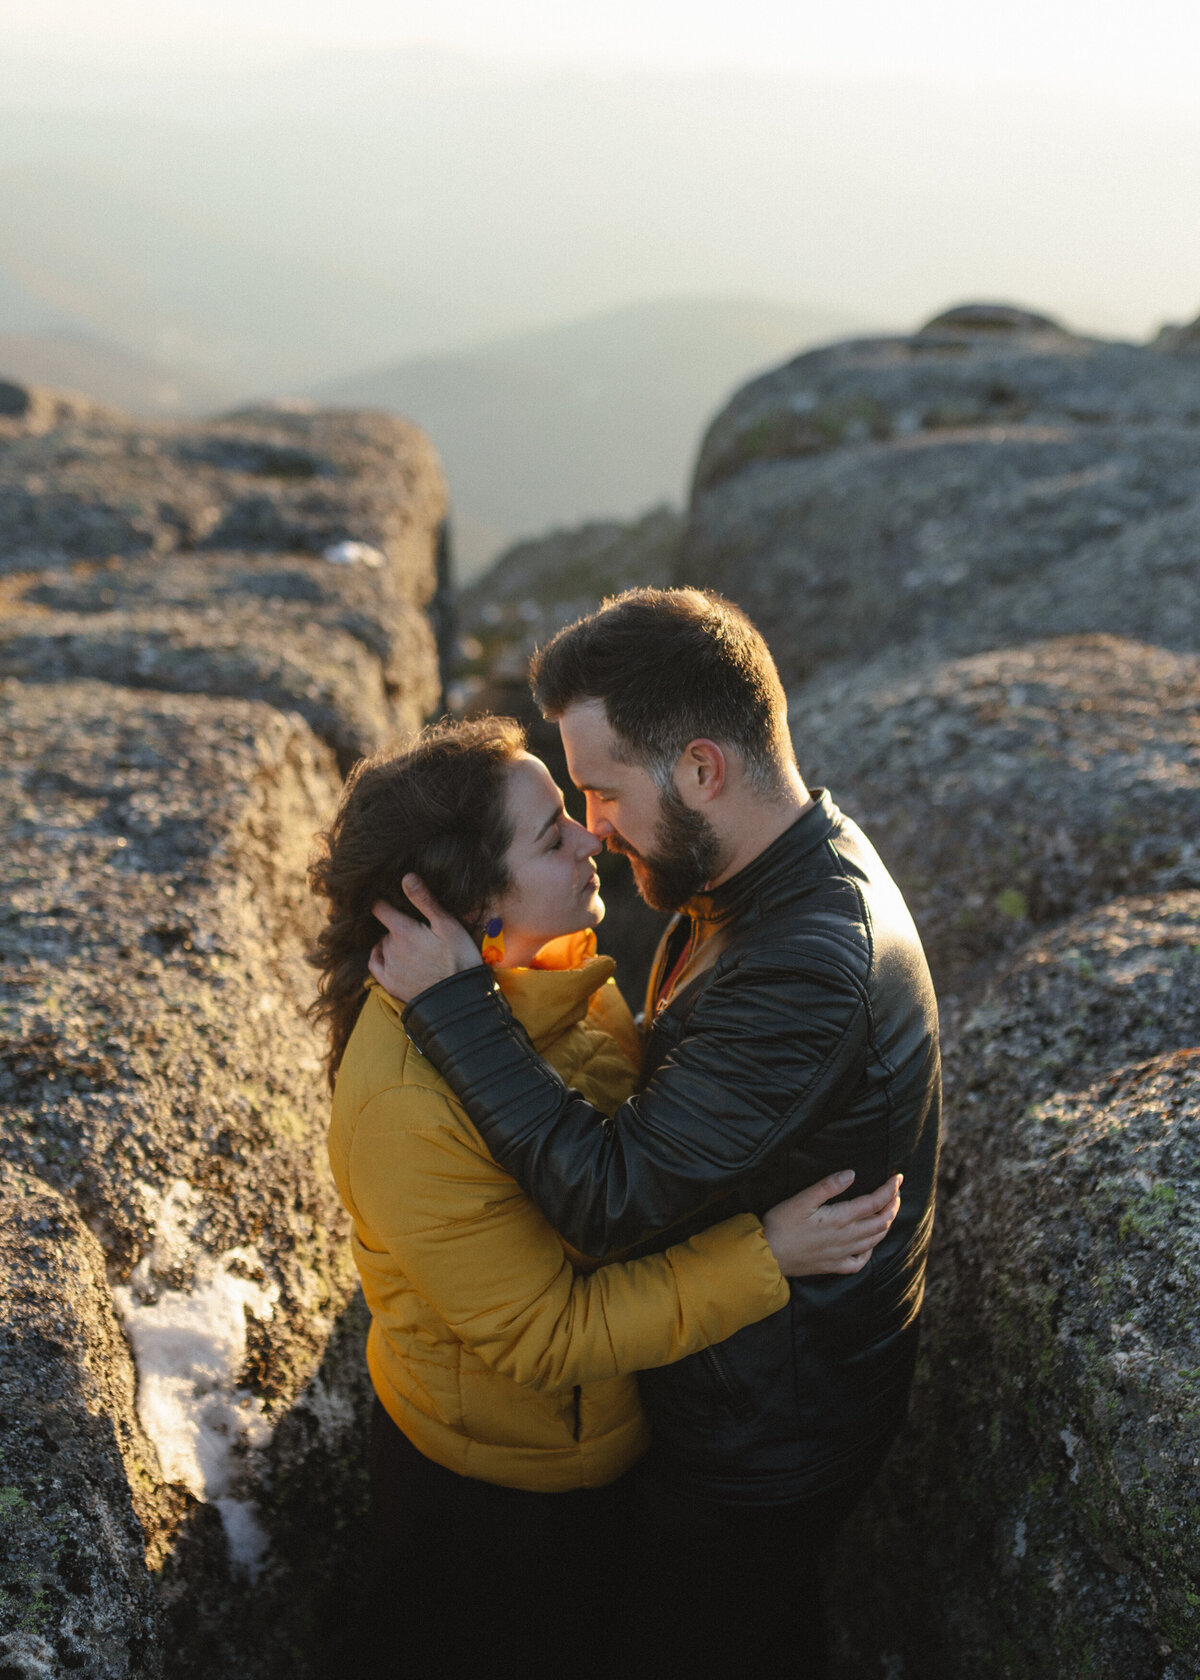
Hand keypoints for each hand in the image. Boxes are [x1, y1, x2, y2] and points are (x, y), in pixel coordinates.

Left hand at [368, 876, 481, 1002]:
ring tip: (414, 948)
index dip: (383, 902)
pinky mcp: (390, 984)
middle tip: (418, 932)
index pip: (379, 908)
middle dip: (397, 927)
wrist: (459, 997)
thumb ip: (424, 901)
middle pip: (385, 929)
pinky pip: (375, 965)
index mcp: (403, 930)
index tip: (389, 900)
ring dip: (393, 944)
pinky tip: (392, 957)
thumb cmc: (459, 957)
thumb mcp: (446, 924)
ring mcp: (389, 967)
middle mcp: (390, 948)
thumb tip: (406, 877)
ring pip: (383, 946)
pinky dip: (380, 957)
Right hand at [761, 1171, 901, 1277]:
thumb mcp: (801, 1199)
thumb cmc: (781, 1224)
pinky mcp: (833, 1266)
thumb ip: (828, 1186)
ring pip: (874, 1240)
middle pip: (880, 1222)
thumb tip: (852, 1174)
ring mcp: (841, 1254)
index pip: (874, 1202)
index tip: (897, 1178)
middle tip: (896, 1192)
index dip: (889, 1190)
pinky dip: (869, 1251)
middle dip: (892, 1205)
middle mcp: (846, 1238)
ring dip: (886, 1224)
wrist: (767, 1256)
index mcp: (840, 1219)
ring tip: (889, 1212)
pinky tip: (869, 1244)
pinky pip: (859, 1262)